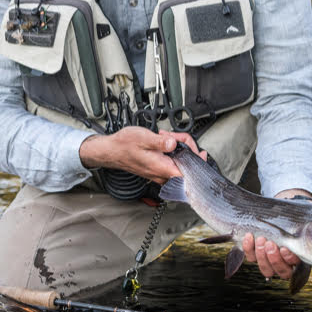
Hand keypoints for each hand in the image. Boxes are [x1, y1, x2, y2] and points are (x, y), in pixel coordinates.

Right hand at [78, 126, 204, 184]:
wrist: (111, 151)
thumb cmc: (123, 145)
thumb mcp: (143, 137)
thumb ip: (160, 141)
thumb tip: (174, 143)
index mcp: (162, 168)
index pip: (189, 174)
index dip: (197, 163)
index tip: (200, 153)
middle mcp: (162, 175)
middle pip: (186, 167)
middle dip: (186, 149)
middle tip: (175, 138)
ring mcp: (160, 174)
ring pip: (179, 165)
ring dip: (178, 150)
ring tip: (166, 138)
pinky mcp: (157, 171)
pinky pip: (172, 164)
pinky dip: (172, 153)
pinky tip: (165, 144)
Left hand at [242, 189, 311, 279]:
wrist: (280, 211)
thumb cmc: (299, 215)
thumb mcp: (311, 212)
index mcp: (301, 257)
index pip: (297, 266)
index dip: (290, 260)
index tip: (286, 249)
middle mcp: (286, 263)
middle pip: (281, 272)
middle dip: (274, 259)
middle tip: (271, 244)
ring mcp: (270, 260)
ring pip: (266, 269)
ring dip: (262, 256)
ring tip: (262, 240)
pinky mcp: (256, 254)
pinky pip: (250, 258)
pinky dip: (249, 249)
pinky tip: (249, 236)